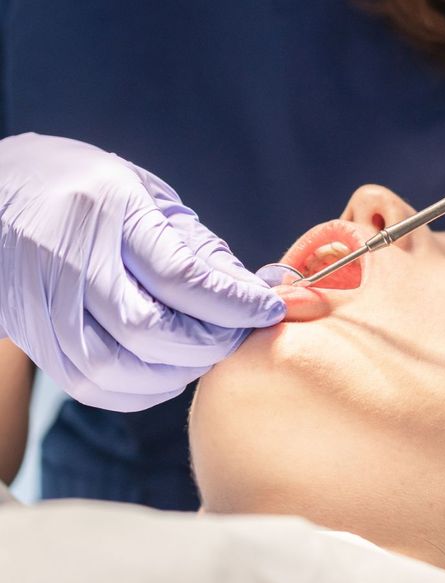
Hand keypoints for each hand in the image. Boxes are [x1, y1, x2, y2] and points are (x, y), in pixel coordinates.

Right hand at [0, 133, 284, 409]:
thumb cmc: (85, 190)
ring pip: (119, 370)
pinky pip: (94, 386)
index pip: (180, 277)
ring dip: (177, 372)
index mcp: (106, 209)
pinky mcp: (35, 339)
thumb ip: (199, 250)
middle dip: (209, 344)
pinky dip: (142, 389)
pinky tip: (165, 368)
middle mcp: (68, 258)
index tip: (268, 311)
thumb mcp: (146, 197)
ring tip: (202, 350)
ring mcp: (42, 305)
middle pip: (150, 332)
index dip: (234, 305)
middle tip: (236, 334)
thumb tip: (256, 296)